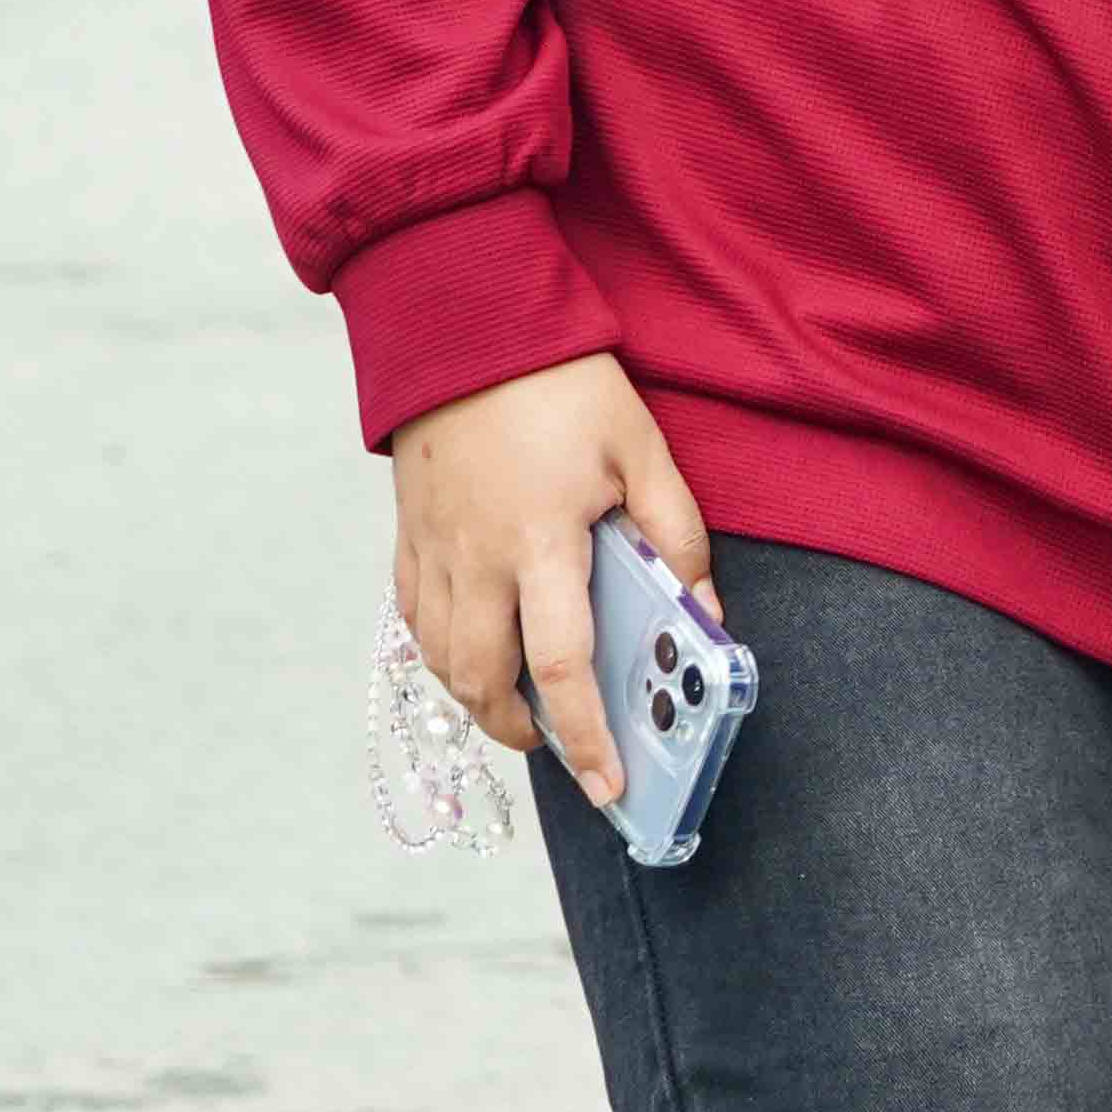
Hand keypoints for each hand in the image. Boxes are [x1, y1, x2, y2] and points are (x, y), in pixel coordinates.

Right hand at [385, 353, 707, 810]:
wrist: (467, 325)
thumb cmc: (565, 385)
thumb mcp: (644, 450)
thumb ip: (677, 536)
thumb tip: (704, 614)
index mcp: (541, 544)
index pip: (561, 668)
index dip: (585, 737)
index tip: (609, 786)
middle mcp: (476, 561)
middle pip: (484, 684)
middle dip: (524, 734)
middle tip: (565, 750)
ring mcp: (432, 551)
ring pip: (441, 662)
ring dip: (479, 702)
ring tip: (523, 712)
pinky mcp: (406, 537)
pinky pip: (414, 620)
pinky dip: (442, 655)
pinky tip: (474, 656)